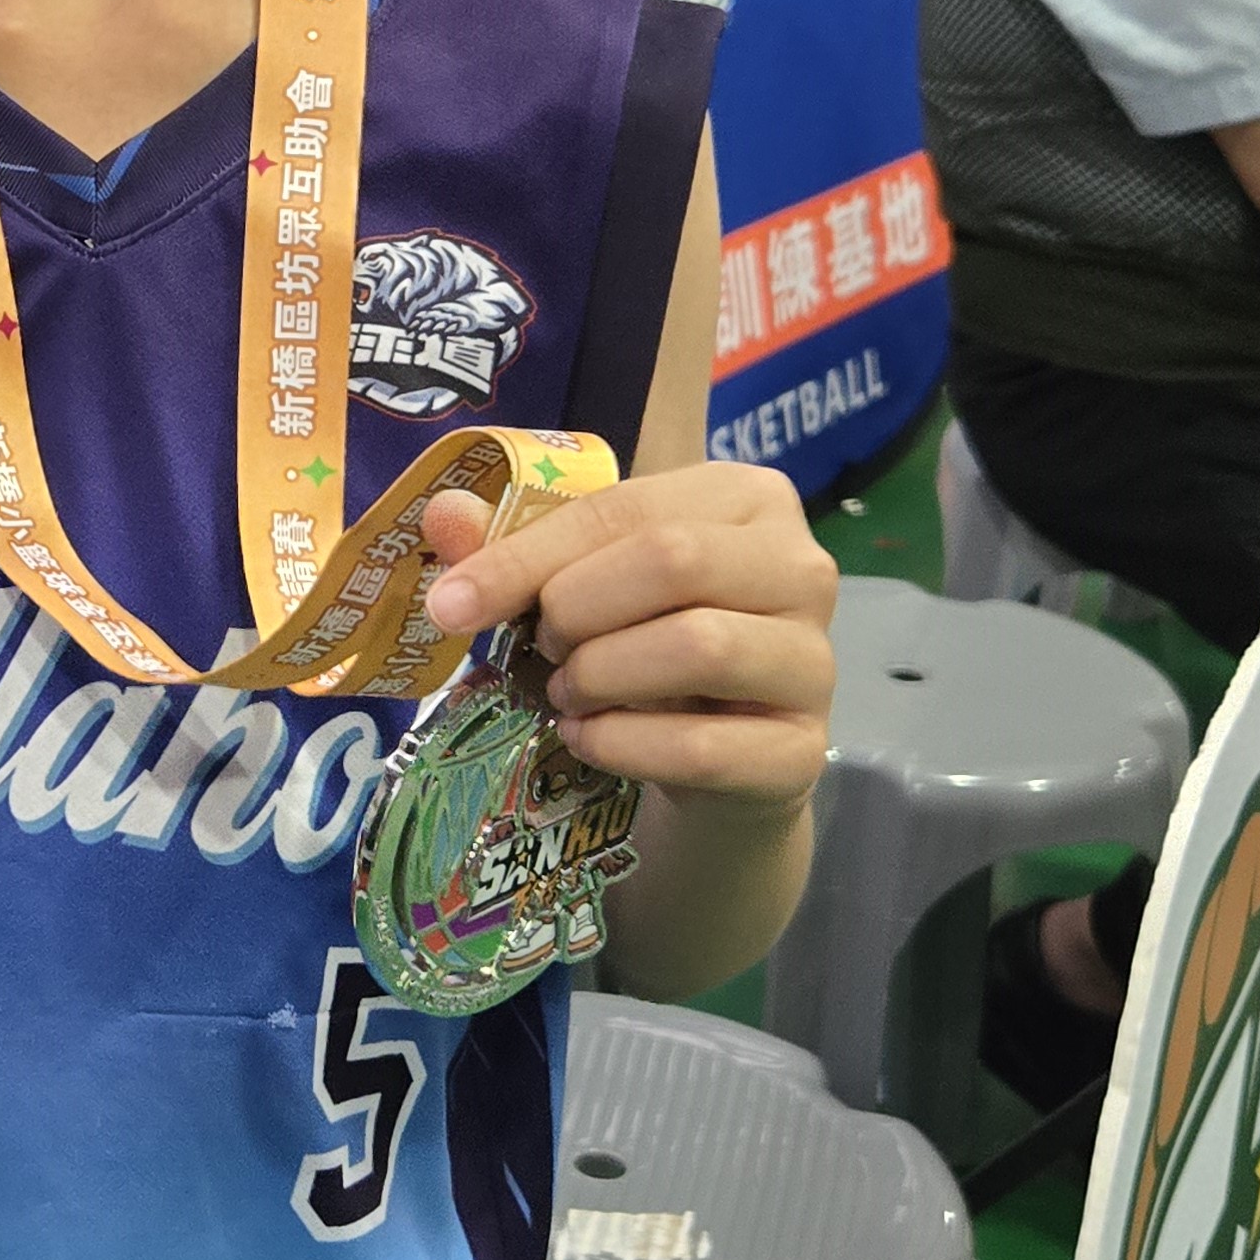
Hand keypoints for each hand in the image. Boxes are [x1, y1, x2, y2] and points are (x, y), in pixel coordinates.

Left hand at [418, 461, 835, 814]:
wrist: (719, 762)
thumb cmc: (650, 641)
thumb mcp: (586, 582)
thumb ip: (515, 544)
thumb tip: (444, 516)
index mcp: (749, 497)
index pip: (627, 508)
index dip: (528, 555)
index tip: (451, 605)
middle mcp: (802, 568)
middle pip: (673, 561)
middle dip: (577, 610)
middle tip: (542, 647)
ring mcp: (815, 662)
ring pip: (699, 647)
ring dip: (601, 676)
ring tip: (567, 693)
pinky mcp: (803, 752)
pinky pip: (705, 746)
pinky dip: (622, 746)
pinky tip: (588, 740)